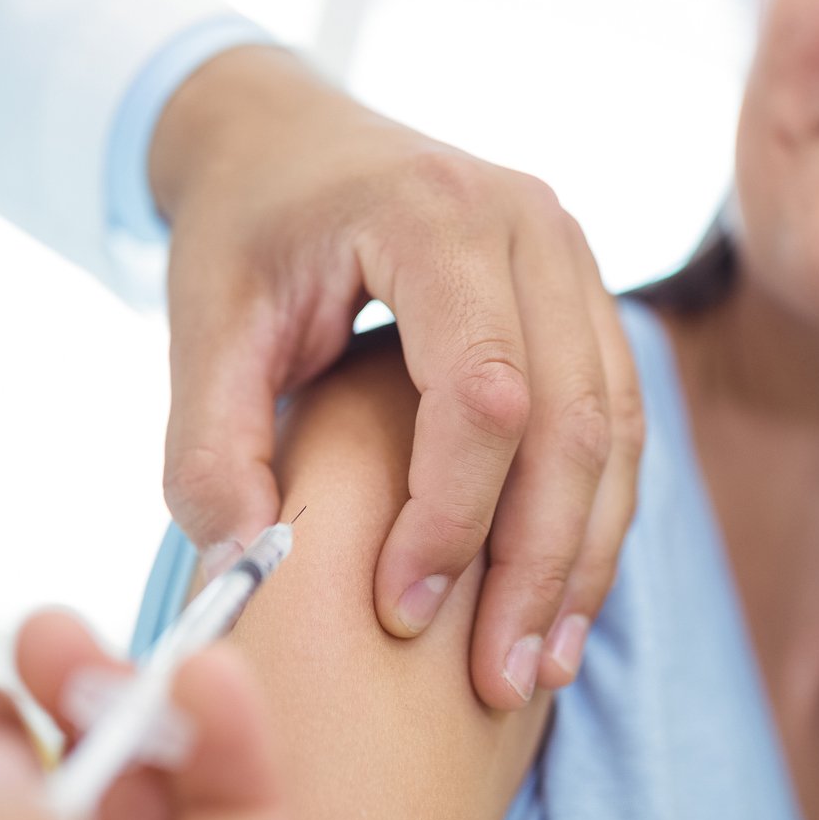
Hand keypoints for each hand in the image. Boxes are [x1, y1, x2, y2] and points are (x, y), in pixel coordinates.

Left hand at [150, 46, 644, 708]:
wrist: (285, 140)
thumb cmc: (244, 231)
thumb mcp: (200, 326)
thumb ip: (210, 449)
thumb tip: (251, 571)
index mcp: (434, 214)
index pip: (482, 392)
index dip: (450, 517)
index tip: (398, 613)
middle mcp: (532, 223)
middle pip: (572, 420)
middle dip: (537, 564)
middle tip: (497, 680)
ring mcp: (574, 255)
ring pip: (614, 430)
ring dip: (581, 556)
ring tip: (536, 666)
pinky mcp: (585, 298)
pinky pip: (618, 420)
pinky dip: (594, 517)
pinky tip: (558, 602)